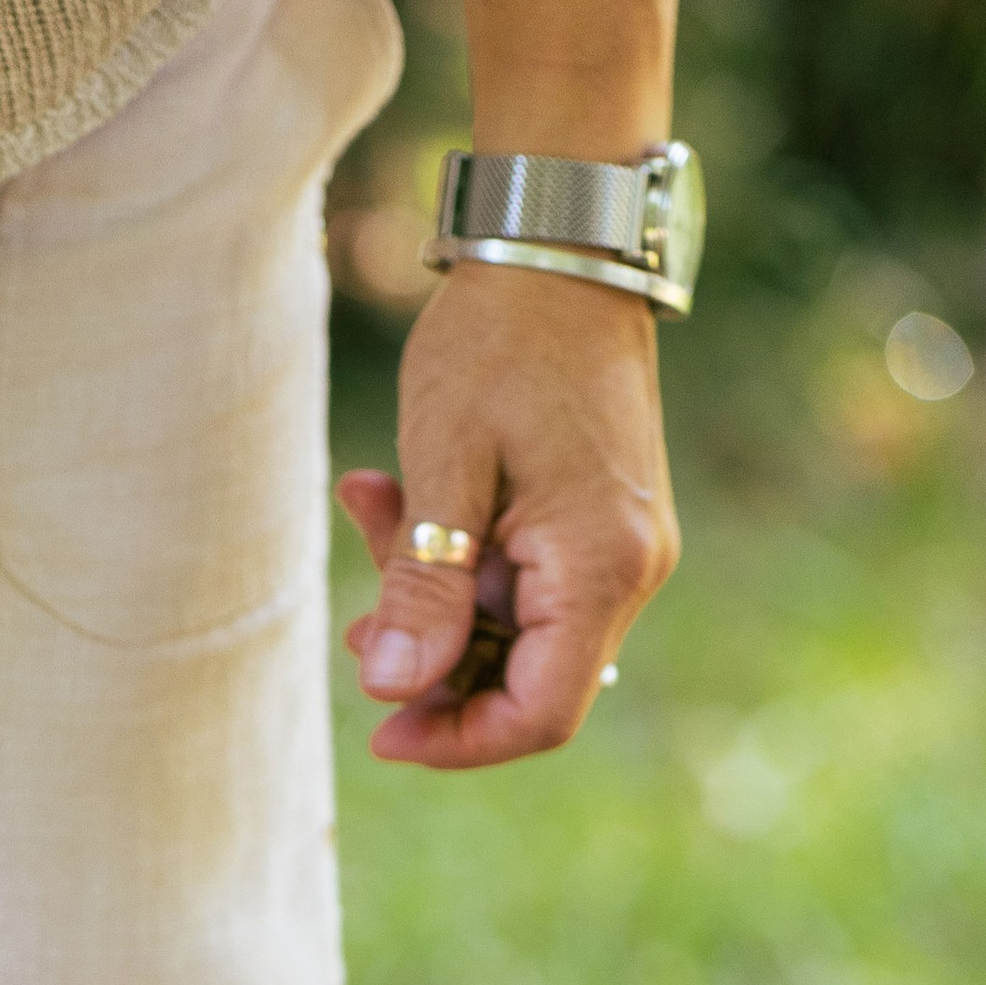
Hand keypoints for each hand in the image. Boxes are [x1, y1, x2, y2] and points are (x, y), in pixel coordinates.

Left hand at [336, 259, 677, 769]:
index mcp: (601, 567)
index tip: (379, 733)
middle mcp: (628, 570)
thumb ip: (421, 588)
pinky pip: (517, 579)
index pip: (539, 713)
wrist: (560, 245)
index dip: (457, 739)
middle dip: (428, 661)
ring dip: (428, 601)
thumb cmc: (500, 342)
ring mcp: (617, 547)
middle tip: (357, 619)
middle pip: (522, 680)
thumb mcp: (443, 467)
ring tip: (370, 511)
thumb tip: (393, 693)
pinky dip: (452, 560)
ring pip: (510, 629)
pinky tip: (390, 493)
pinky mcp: (594, 523)